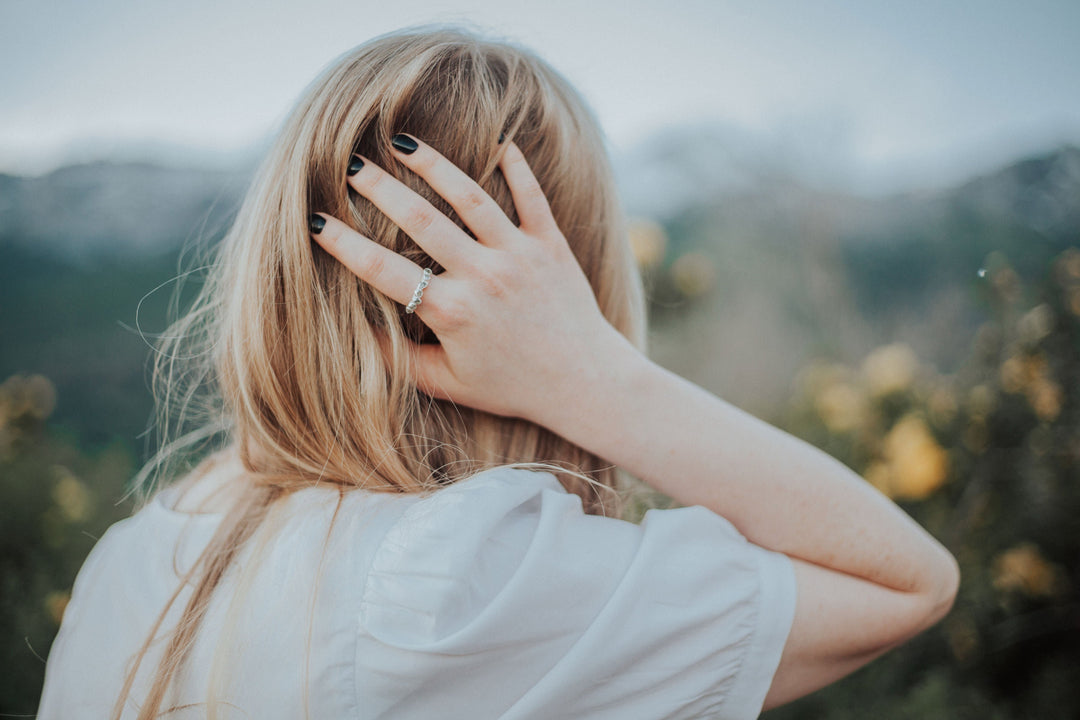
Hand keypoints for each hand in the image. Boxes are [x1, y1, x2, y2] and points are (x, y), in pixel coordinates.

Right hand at [309, 135, 635, 424]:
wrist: (584, 382)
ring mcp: (519, 256)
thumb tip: (355, 334)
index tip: (316, 221)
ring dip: (433, 165)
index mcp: (452, 312)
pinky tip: (499, 142)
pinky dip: (516, 166)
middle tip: (353, 165)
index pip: (382, 269)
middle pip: (421, 219)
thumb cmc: (512, 387)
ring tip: (403, 142)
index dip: (343, 244)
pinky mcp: (551, 244)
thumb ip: (399, 359)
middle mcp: (483, 276)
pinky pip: (531, 196)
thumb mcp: (448, 383)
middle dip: (380, 188)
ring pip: (470, 196)